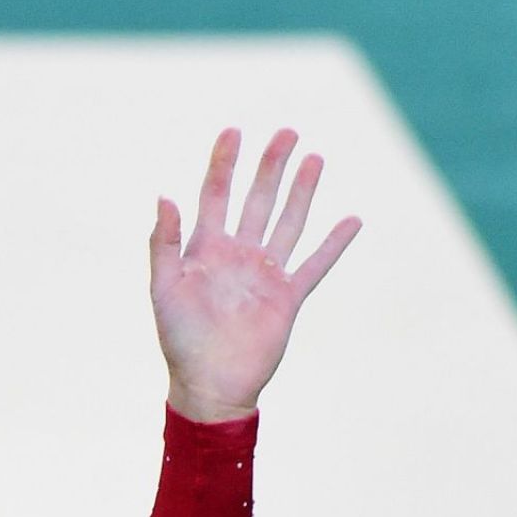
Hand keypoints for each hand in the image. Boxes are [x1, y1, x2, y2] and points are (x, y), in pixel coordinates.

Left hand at [150, 128, 361, 422]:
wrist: (209, 386)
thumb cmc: (179, 341)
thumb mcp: (165, 289)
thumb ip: (164, 243)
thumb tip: (165, 196)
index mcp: (205, 250)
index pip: (216, 195)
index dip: (224, 163)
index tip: (234, 130)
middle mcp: (237, 256)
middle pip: (258, 200)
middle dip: (271, 166)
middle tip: (286, 132)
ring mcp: (264, 275)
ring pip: (288, 222)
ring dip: (301, 191)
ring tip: (314, 157)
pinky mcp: (287, 298)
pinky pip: (315, 265)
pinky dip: (334, 244)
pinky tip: (352, 219)